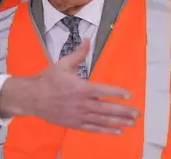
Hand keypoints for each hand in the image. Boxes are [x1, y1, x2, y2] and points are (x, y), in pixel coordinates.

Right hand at [0, 40, 138, 133]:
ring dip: (118, 122)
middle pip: (107, 109)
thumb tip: (87, 40)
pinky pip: (93, 128)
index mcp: (81, 88)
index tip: (129, 95)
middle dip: (123, 111)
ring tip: (131, 123)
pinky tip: (117, 131)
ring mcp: (79, 115)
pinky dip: (106, 130)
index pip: (103, 92)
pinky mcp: (75, 124)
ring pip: (102, 120)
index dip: (117, 93)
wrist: (33, 98)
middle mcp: (82, 104)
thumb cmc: (48, 80)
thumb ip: (78, 54)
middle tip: (137, 113)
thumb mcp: (63, 64)